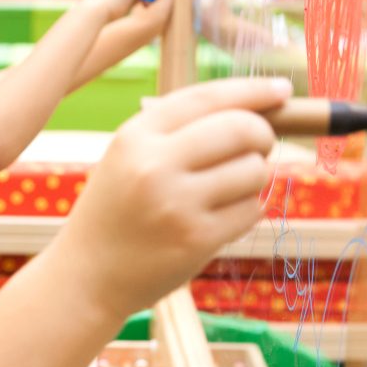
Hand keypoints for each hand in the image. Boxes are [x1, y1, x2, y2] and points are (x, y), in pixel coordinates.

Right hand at [59, 78, 290, 317]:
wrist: (85, 276)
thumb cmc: (114, 213)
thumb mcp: (126, 159)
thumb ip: (178, 132)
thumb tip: (257, 110)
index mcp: (134, 137)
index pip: (207, 97)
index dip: (252, 90)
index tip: (281, 90)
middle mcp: (154, 166)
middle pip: (242, 129)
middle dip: (263, 136)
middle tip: (258, 149)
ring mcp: (176, 204)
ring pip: (254, 171)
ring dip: (251, 181)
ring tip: (220, 195)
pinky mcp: (197, 239)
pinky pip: (251, 210)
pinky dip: (244, 213)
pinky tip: (214, 222)